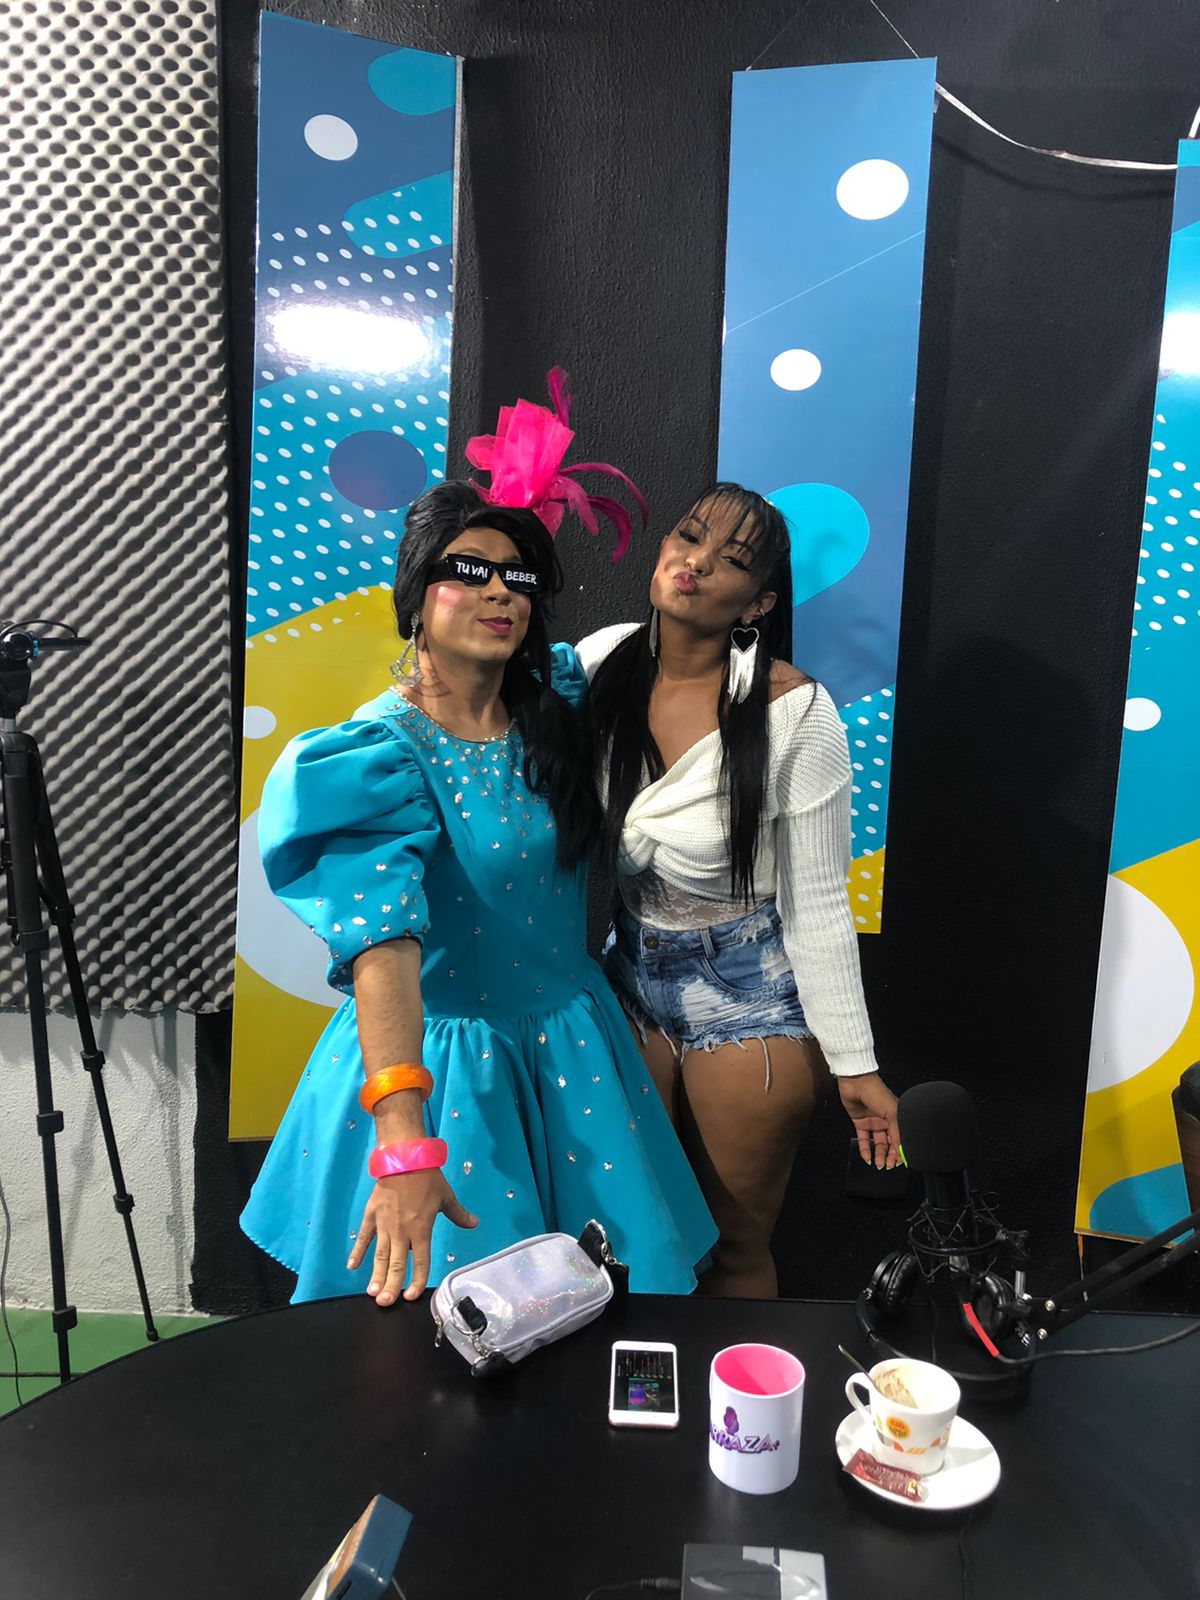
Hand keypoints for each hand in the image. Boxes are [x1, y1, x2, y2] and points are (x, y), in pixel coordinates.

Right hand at [347, 1169, 477, 1305]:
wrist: (404, 1158)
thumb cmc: (427, 1178)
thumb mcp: (446, 1197)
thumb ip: (458, 1214)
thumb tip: (474, 1223)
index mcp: (421, 1229)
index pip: (420, 1261)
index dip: (416, 1280)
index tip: (411, 1296)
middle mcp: (402, 1231)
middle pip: (396, 1263)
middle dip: (391, 1285)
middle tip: (385, 1303)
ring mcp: (384, 1224)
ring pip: (379, 1255)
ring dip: (375, 1274)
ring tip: (372, 1293)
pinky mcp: (371, 1215)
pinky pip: (364, 1236)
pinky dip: (357, 1251)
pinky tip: (351, 1266)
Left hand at [838, 1072, 899, 1169]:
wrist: (855, 1081)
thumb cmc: (876, 1092)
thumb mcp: (892, 1113)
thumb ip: (897, 1133)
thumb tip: (902, 1151)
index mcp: (897, 1116)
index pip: (901, 1138)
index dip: (900, 1151)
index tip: (899, 1163)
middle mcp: (886, 1120)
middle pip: (889, 1142)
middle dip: (889, 1155)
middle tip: (887, 1166)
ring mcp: (873, 1121)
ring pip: (877, 1143)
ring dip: (879, 1154)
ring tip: (879, 1164)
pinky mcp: (860, 1122)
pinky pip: (864, 1139)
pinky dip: (865, 1149)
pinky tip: (867, 1157)